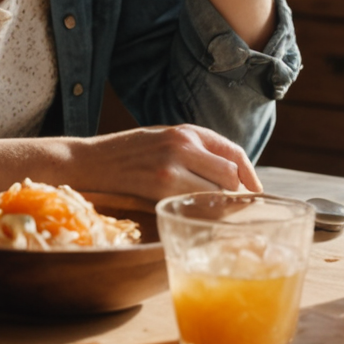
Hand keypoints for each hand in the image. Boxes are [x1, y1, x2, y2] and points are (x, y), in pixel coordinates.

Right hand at [68, 125, 260, 198]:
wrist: (89, 161)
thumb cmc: (127, 152)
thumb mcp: (163, 138)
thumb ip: (195, 149)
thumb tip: (232, 174)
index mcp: (186, 131)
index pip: (234, 152)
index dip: (249, 175)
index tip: (254, 190)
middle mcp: (183, 146)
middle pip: (230, 177)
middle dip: (231, 192)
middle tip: (222, 203)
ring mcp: (171, 170)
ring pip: (214, 194)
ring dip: (213, 204)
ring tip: (200, 207)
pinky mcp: (159, 191)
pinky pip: (193, 206)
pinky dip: (195, 211)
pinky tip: (184, 211)